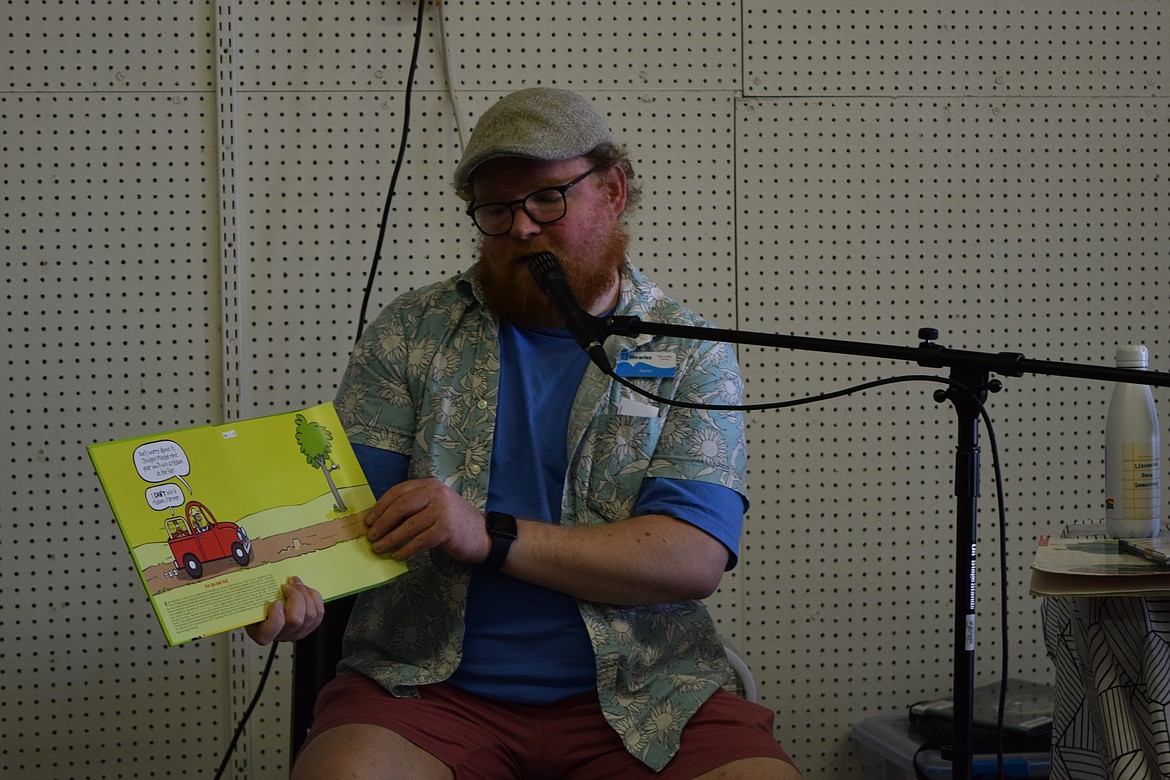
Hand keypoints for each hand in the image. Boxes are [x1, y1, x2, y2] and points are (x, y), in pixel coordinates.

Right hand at [245, 576, 323, 644]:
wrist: (265, 605)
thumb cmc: (256, 602)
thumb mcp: (251, 598)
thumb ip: (255, 594)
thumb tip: (260, 581)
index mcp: (261, 633)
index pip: (270, 632)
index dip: (276, 616)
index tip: (275, 601)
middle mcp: (280, 636)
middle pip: (296, 620)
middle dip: (295, 597)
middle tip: (287, 586)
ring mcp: (296, 633)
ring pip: (310, 615)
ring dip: (305, 594)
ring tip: (296, 585)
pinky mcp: (309, 627)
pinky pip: (319, 614)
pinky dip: (315, 598)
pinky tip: (307, 590)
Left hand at [364, 478, 490, 563]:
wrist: (484, 535)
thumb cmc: (455, 522)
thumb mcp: (435, 506)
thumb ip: (414, 506)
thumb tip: (382, 518)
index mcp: (430, 485)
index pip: (398, 492)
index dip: (380, 507)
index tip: (369, 520)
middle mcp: (436, 494)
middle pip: (400, 507)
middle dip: (382, 523)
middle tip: (371, 536)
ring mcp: (442, 511)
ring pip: (408, 526)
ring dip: (390, 539)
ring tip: (380, 548)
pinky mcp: (446, 529)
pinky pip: (419, 541)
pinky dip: (406, 550)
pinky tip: (398, 555)